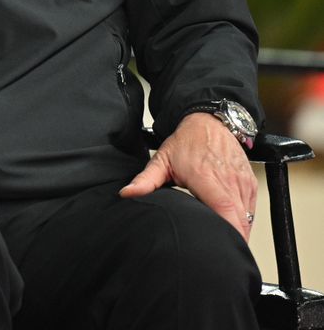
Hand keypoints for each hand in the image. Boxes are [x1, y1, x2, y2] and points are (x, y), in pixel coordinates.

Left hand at [119, 112, 257, 241]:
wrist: (208, 121)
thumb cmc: (186, 142)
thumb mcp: (162, 159)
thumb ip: (146, 180)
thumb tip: (127, 194)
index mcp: (205, 176)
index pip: (224, 209)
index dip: (229, 233)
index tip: (224, 249)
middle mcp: (227, 179)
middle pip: (239, 220)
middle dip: (234, 242)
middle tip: (221, 258)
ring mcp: (241, 181)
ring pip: (247, 218)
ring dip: (240, 234)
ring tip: (226, 247)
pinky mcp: (250, 183)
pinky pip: (252, 210)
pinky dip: (245, 222)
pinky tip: (234, 229)